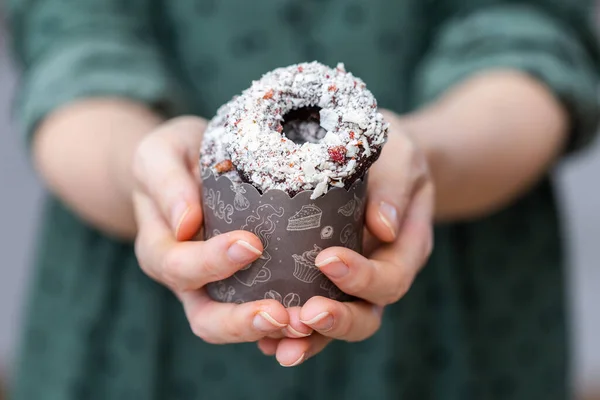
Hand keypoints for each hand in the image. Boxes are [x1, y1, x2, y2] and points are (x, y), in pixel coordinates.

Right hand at [132, 117, 290, 343]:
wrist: (189, 164)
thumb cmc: (174, 155)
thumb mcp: (160, 155)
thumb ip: (166, 183)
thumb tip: (185, 224)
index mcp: (160, 250)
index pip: (180, 267)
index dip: (213, 262)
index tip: (252, 244)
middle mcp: (186, 280)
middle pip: (206, 319)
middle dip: (241, 321)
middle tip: (280, 313)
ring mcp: (216, 287)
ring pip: (235, 327)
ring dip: (269, 330)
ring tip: (305, 323)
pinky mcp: (246, 285)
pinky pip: (261, 313)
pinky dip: (284, 324)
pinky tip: (314, 318)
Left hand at [257, 110, 434, 365]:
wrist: (377, 160)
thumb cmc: (390, 155)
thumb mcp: (400, 158)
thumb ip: (395, 188)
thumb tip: (383, 228)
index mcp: (405, 250)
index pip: (390, 278)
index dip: (362, 278)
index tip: (327, 260)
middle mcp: (379, 274)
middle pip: (367, 315)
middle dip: (337, 320)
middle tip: (306, 314)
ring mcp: (349, 284)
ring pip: (334, 325)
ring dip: (308, 338)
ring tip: (276, 344)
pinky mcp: (321, 282)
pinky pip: (307, 315)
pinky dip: (287, 331)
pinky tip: (260, 338)